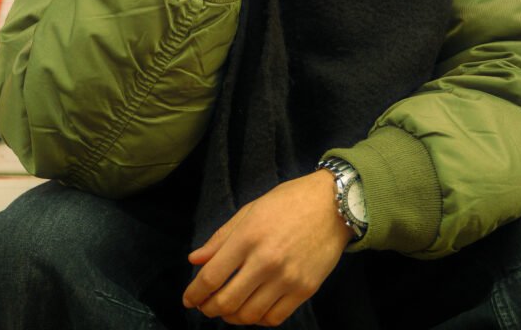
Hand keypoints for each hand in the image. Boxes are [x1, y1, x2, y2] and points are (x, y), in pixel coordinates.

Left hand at [182, 171, 351, 325]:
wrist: (333, 204)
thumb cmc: (288, 202)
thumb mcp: (250, 210)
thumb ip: (221, 238)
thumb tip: (195, 260)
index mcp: (248, 236)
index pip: (212, 277)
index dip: (194, 293)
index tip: (188, 299)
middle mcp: (266, 261)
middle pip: (227, 301)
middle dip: (209, 308)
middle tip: (206, 306)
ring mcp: (287, 278)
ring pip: (249, 315)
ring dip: (233, 317)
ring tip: (229, 308)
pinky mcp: (305, 290)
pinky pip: (274, 318)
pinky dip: (259, 319)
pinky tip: (254, 308)